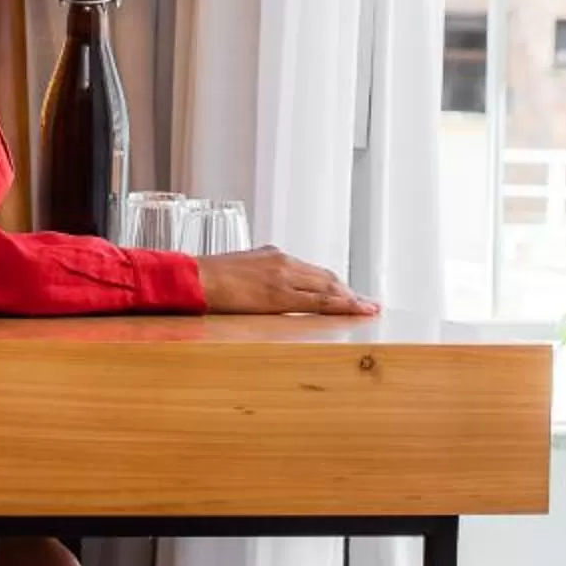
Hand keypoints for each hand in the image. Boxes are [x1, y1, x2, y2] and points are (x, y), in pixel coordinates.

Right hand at [196, 248, 378, 316]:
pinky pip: (320, 301)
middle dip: (348, 291)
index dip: (333, 283)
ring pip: (329, 288)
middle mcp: (284, 262)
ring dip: (351, 299)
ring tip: (368, 309)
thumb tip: (264, 283)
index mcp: (274, 255)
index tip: (348, 291)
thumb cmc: (209, 278)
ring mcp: (284, 277)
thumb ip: (258, 274)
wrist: (196, 278)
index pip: (312, 271)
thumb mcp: (239, 268)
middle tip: (367, 303)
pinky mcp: (281, 294)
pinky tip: (356, 311)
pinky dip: (343, 306)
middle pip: (326, 277)